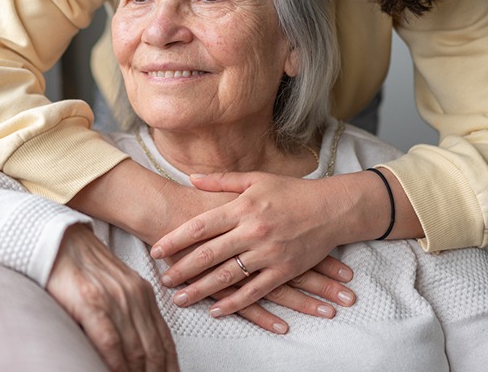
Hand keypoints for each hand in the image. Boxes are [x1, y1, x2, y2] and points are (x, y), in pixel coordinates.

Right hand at [46, 224, 178, 371]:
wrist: (58, 240)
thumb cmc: (82, 267)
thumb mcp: (116, 286)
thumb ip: (130, 312)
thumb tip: (138, 350)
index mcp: (143, 293)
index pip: (164, 341)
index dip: (169, 367)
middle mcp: (134, 296)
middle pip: (153, 350)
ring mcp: (114, 299)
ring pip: (135, 350)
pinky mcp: (91, 302)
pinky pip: (111, 341)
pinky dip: (116, 364)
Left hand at [151, 172, 371, 317]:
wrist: (331, 209)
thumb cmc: (291, 191)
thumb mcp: (256, 178)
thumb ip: (221, 181)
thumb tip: (191, 178)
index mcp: (243, 207)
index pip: (200, 226)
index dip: (175, 240)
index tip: (156, 250)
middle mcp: (253, 231)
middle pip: (208, 254)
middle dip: (181, 269)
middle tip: (162, 279)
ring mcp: (268, 253)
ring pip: (227, 276)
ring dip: (200, 290)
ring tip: (180, 298)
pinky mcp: (283, 270)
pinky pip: (254, 291)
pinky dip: (234, 303)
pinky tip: (216, 309)